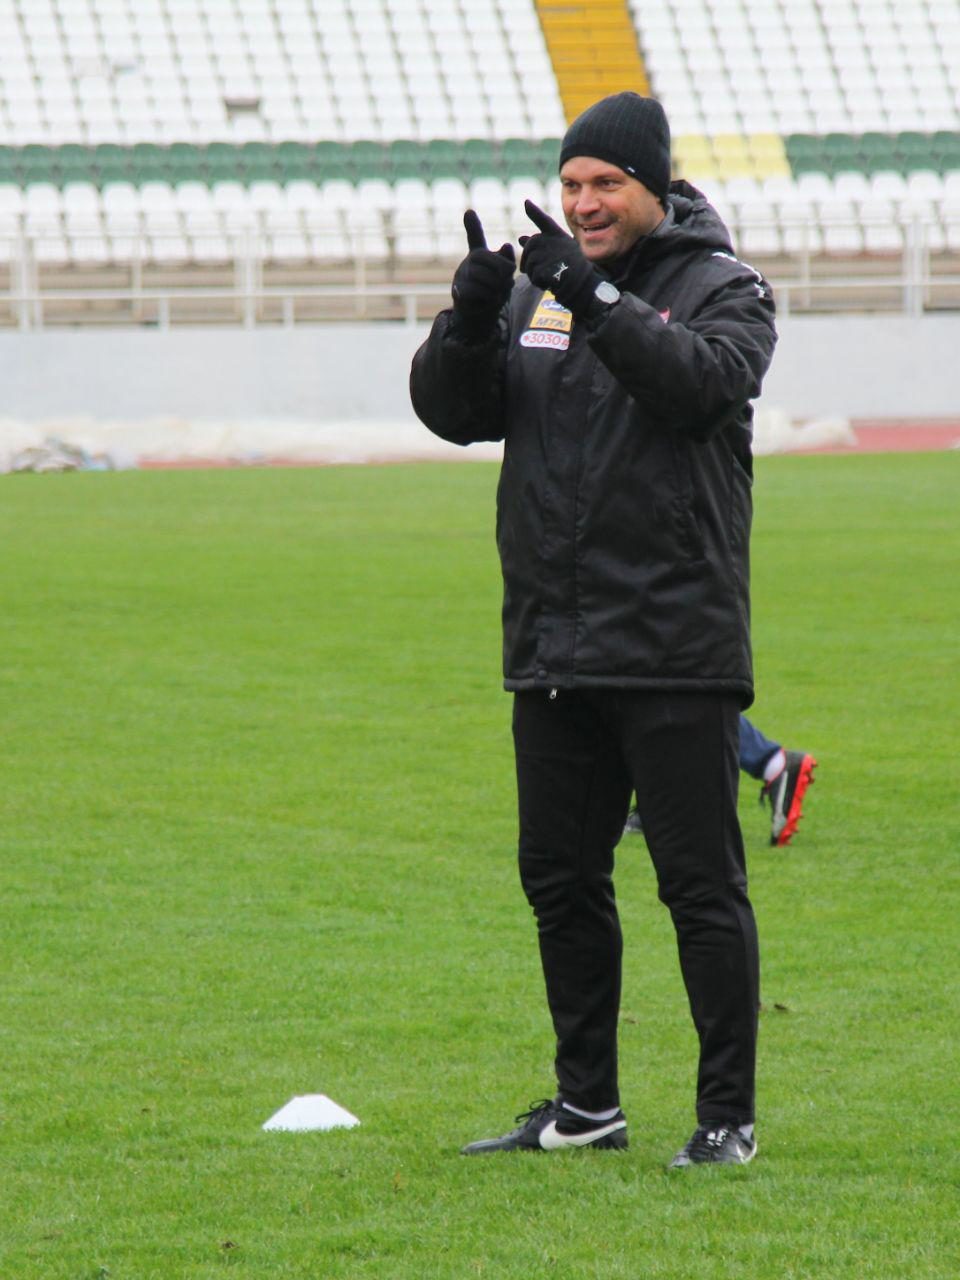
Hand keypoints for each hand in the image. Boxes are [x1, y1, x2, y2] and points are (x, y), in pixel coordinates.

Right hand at [450, 210, 515, 338]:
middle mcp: (469, 261)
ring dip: (499, 290)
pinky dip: (489, 299)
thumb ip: (507, 260)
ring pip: (490, 280)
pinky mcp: (459, 291)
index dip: (472, 224)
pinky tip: (486, 300)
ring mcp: (462, 276)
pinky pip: (482, 292)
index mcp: (479, 254)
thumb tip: (507, 245)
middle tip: (506, 284)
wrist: (479, 314)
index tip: (469, 211)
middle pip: (497, 264)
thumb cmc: (494, 289)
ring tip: (496, 293)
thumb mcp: (505, 274)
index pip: (475, 237)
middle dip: (506, 276)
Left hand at [519, 199, 599, 316]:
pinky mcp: (542, 269)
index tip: (526, 202)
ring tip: (553, 275)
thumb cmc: (575, 269)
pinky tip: (552, 283)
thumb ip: (541, 244)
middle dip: (530, 259)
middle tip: (546, 269)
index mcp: (557, 235)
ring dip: (536, 274)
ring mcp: (545, 254)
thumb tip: (520, 238)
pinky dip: (540, 283)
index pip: (543, 220)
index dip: (534, 211)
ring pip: (529, 264)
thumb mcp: (561, 251)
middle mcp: (550, 241)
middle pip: (528, 247)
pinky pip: (533, 277)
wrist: (584, 285)